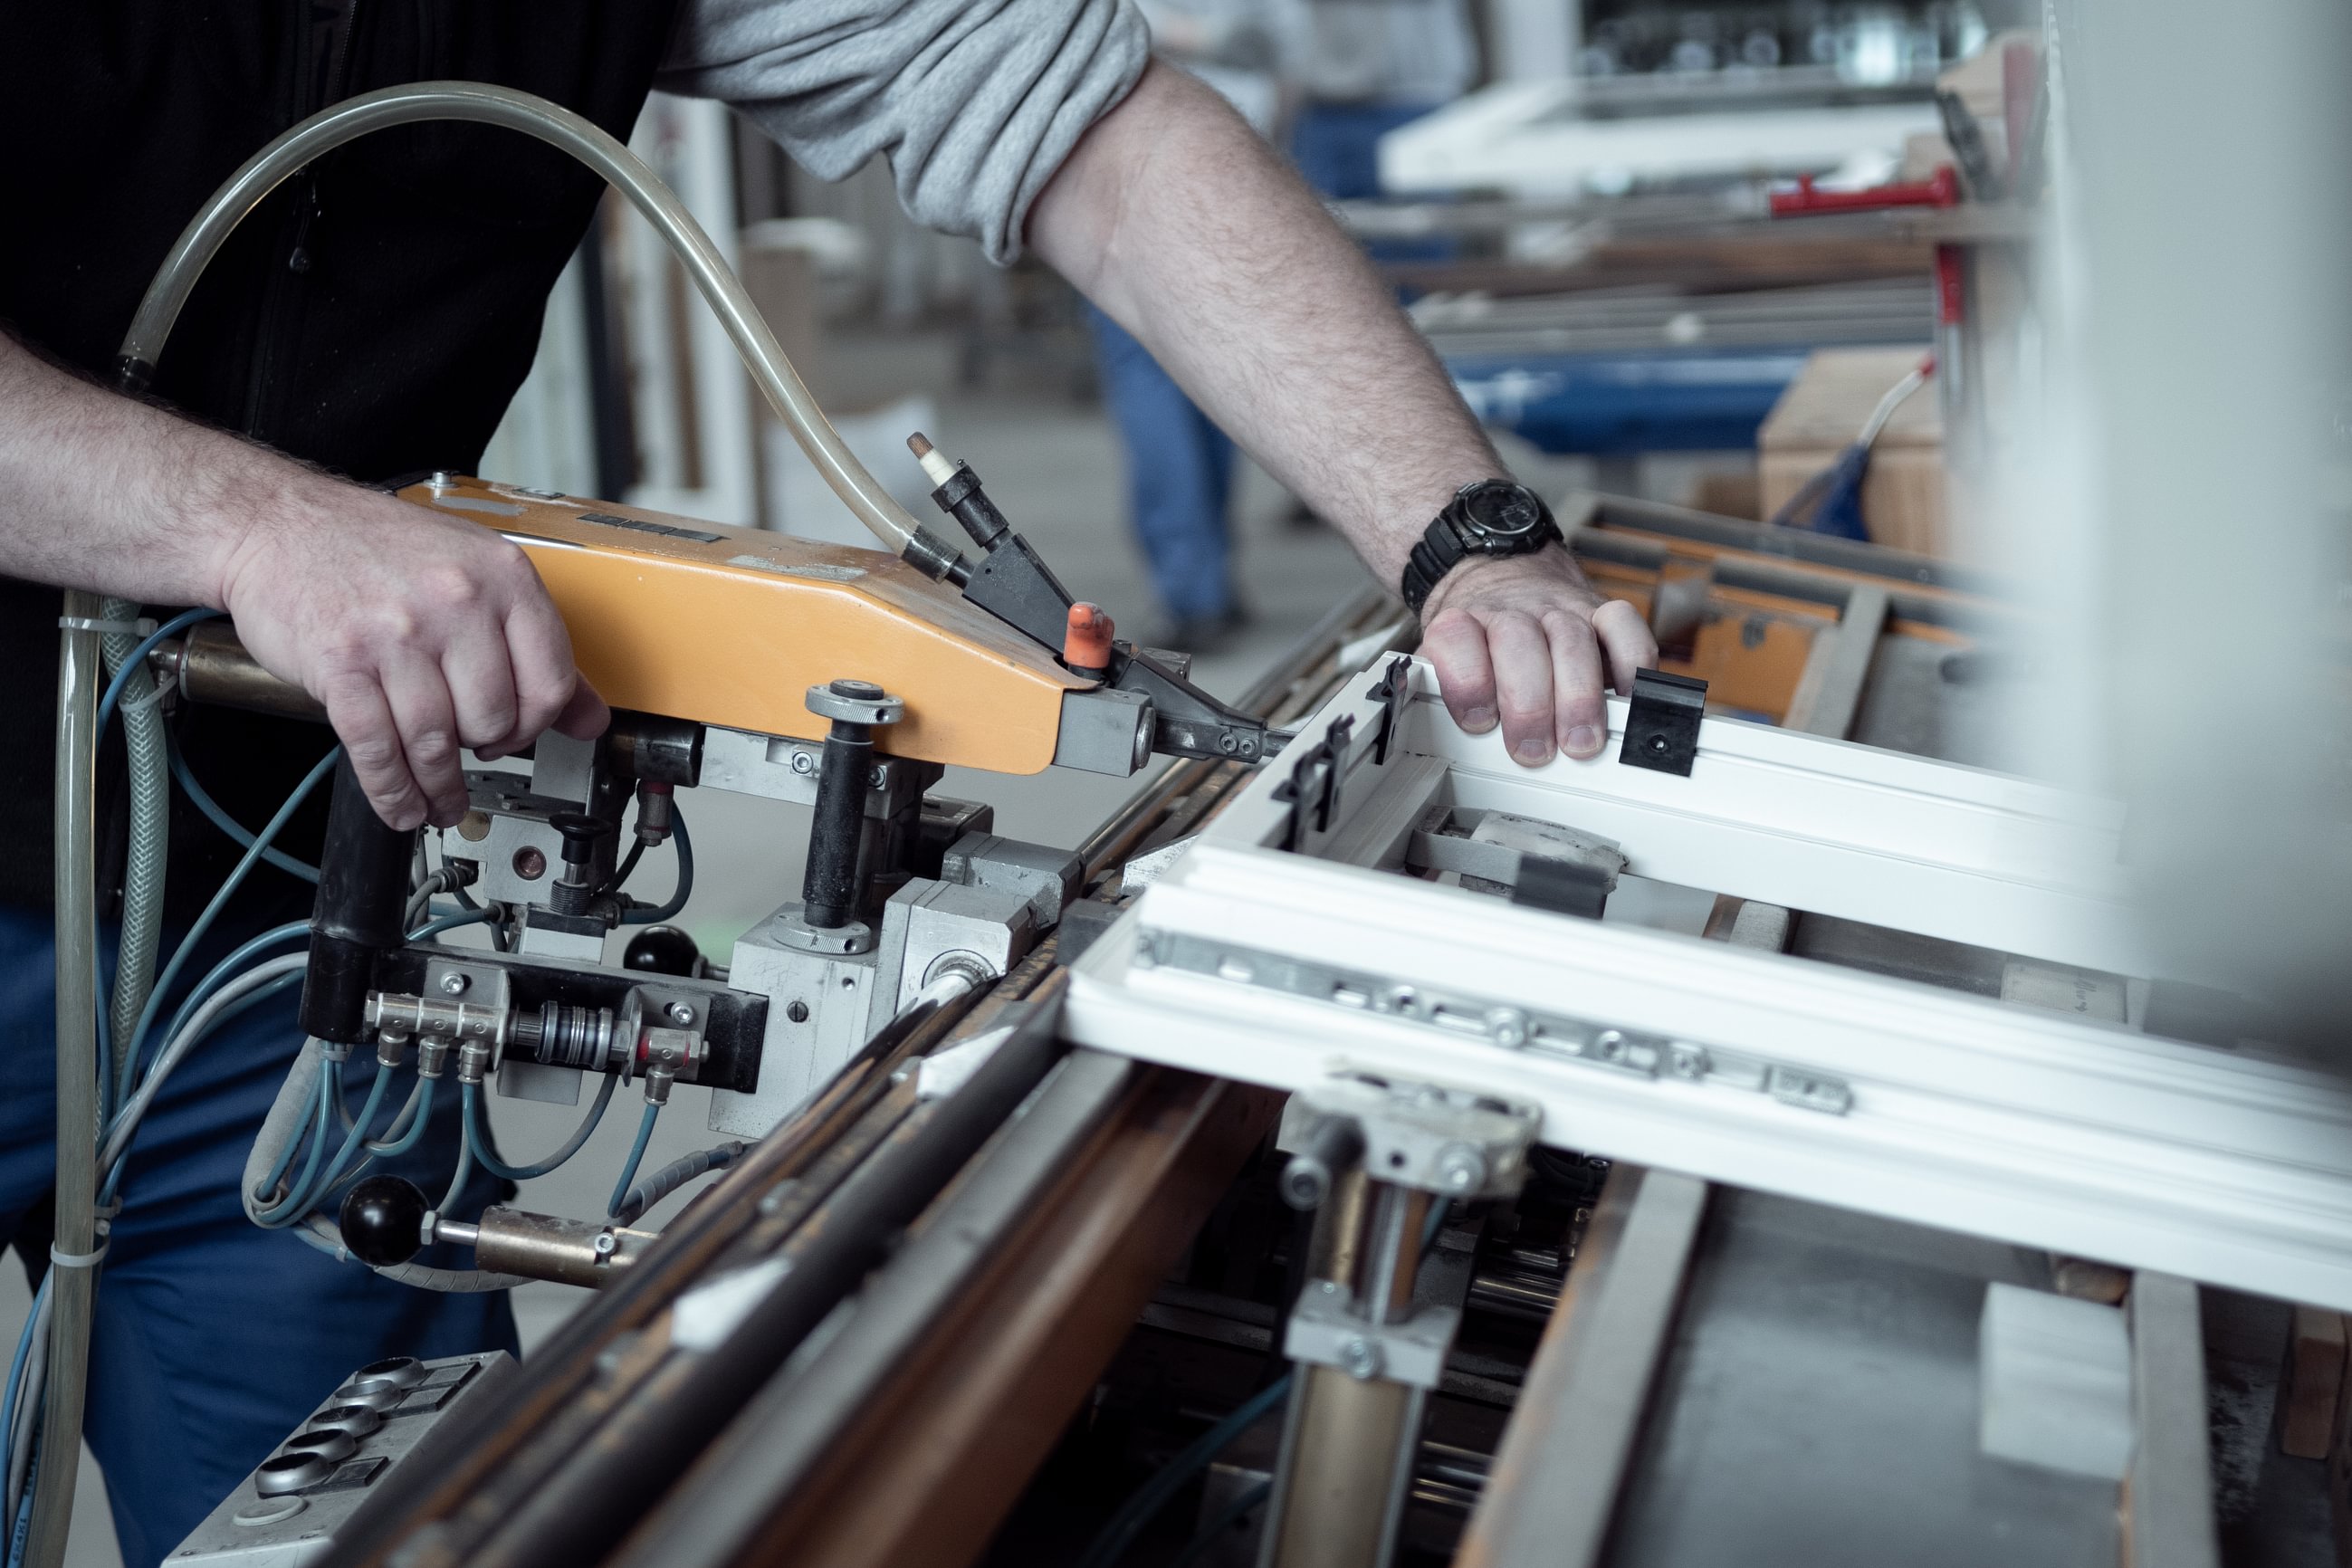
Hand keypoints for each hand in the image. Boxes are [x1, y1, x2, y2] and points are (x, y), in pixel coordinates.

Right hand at [218, 482, 607, 829]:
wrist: (280, 523)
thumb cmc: (378, 549)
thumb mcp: (476, 574)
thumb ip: (536, 645)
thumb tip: (590, 716)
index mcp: (502, 576)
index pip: (551, 682)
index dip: (538, 725)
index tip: (519, 735)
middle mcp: (454, 600)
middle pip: (495, 717)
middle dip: (483, 749)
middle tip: (469, 752)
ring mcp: (396, 633)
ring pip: (436, 741)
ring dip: (439, 787)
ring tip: (440, 801)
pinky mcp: (341, 663)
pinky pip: (377, 748)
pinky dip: (392, 790)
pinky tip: (401, 804)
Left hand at [1417, 546, 1656, 765]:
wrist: (1500, 573)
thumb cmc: (1477, 639)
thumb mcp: (1442, 661)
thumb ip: (1440, 693)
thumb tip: (1437, 736)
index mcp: (1463, 622)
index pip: (1457, 640)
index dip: (1468, 684)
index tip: (1479, 723)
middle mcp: (1512, 611)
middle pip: (1519, 643)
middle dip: (1528, 705)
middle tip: (1533, 751)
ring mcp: (1560, 608)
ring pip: (1572, 639)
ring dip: (1579, 696)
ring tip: (1580, 742)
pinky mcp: (1601, 610)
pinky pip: (1626, 627)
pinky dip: (1632, 665)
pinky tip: (1624, 700)